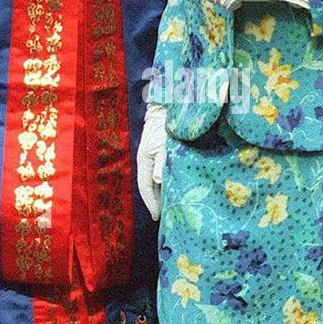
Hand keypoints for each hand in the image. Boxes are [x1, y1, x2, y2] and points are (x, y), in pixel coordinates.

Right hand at [137, 102, 166, 220]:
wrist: (169, 106)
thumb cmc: (164, 124)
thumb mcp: (162, 143)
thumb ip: (161, 161)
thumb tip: (158, 180)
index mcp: (144, 161)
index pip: (145, 187)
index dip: (151, 203)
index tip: (157, 217)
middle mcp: (148, 161)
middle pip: (151, 187)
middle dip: (157, 202)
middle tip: (167, 217)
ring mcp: (156, 157)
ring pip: (159, 181)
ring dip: (164, 193)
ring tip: (173, 207)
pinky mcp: (165, 153)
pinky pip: (166, 173)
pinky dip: (170, 183)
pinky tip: (178, 188)